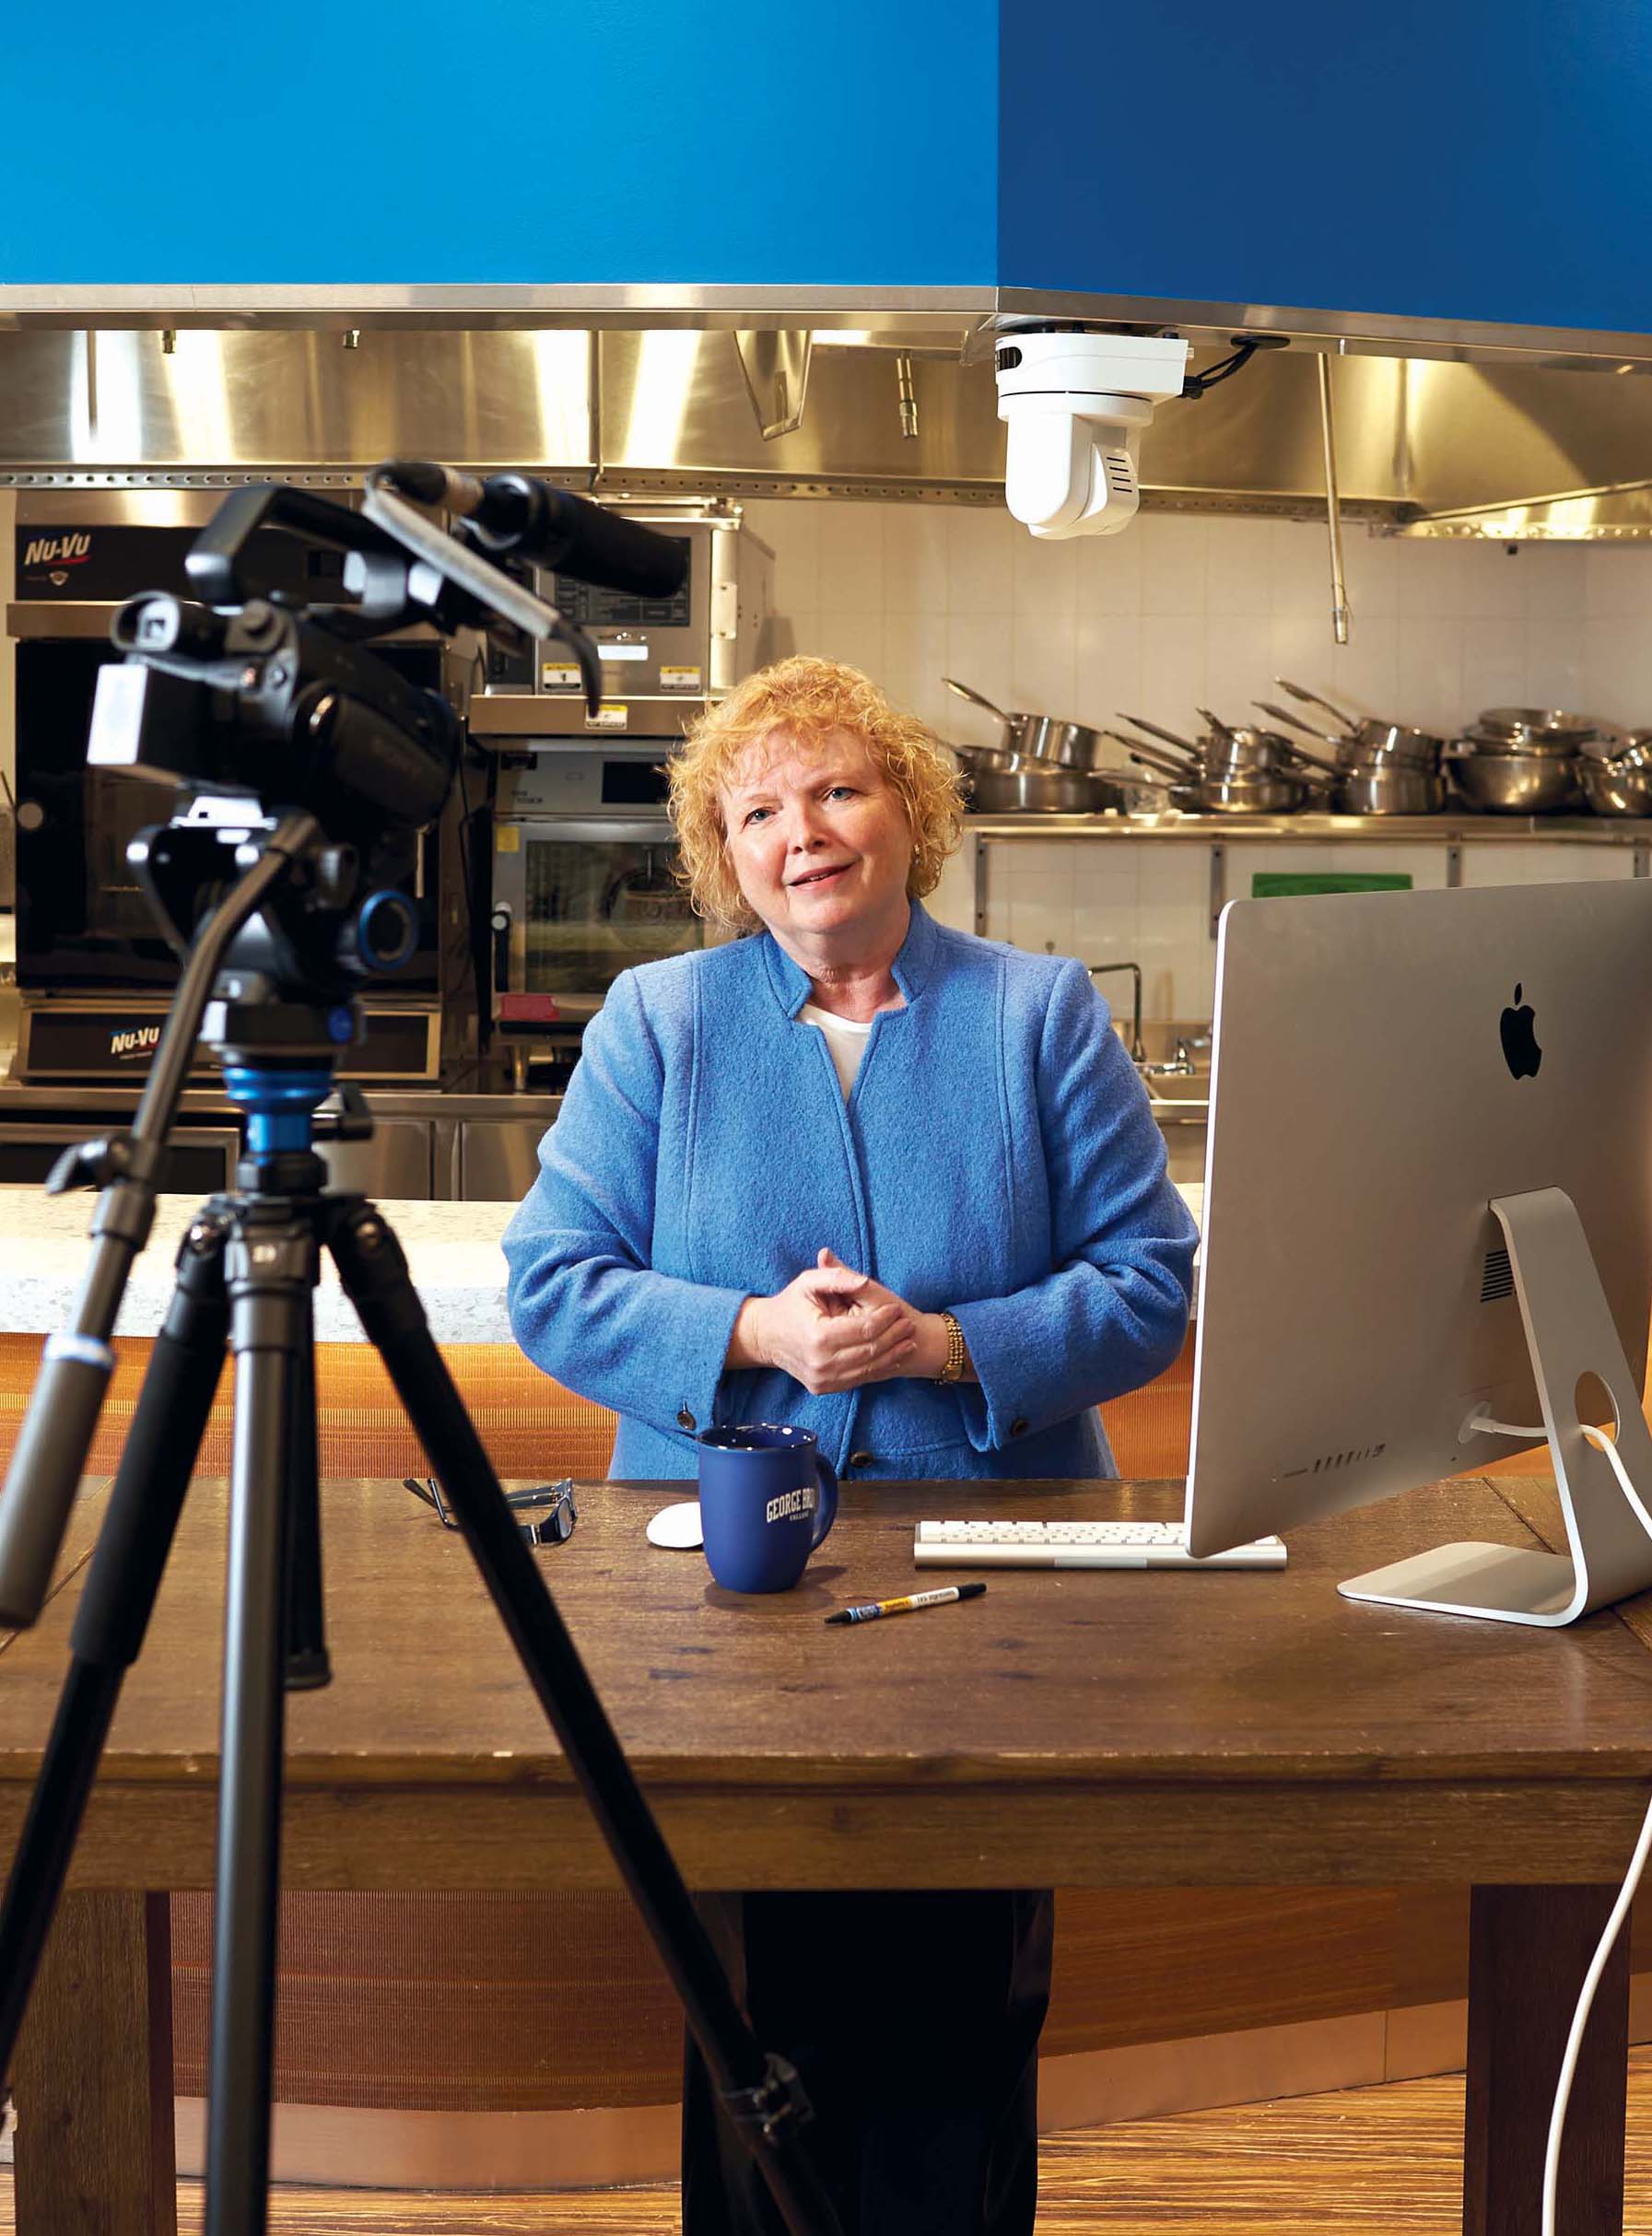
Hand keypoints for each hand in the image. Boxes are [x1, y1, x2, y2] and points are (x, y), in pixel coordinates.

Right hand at [728, 1253, 918, 1393]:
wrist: (765, 1336)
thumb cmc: (791, 1304)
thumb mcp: (809, 1282)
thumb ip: (837, 1277)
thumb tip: (865, 1280)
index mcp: (818, 1336)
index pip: (863, 1330)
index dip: (884, 1319)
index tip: (897, 1309)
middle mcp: (820, 1362)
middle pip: (869, 1351)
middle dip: (893, 1337)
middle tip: (909, 1324)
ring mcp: (821, 1379)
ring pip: (867, 1369)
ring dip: (891, 1355)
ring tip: (908, 1341)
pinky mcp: (823, 1388)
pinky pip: (857, 1380)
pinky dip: (878, 1368)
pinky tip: (893, 1357)